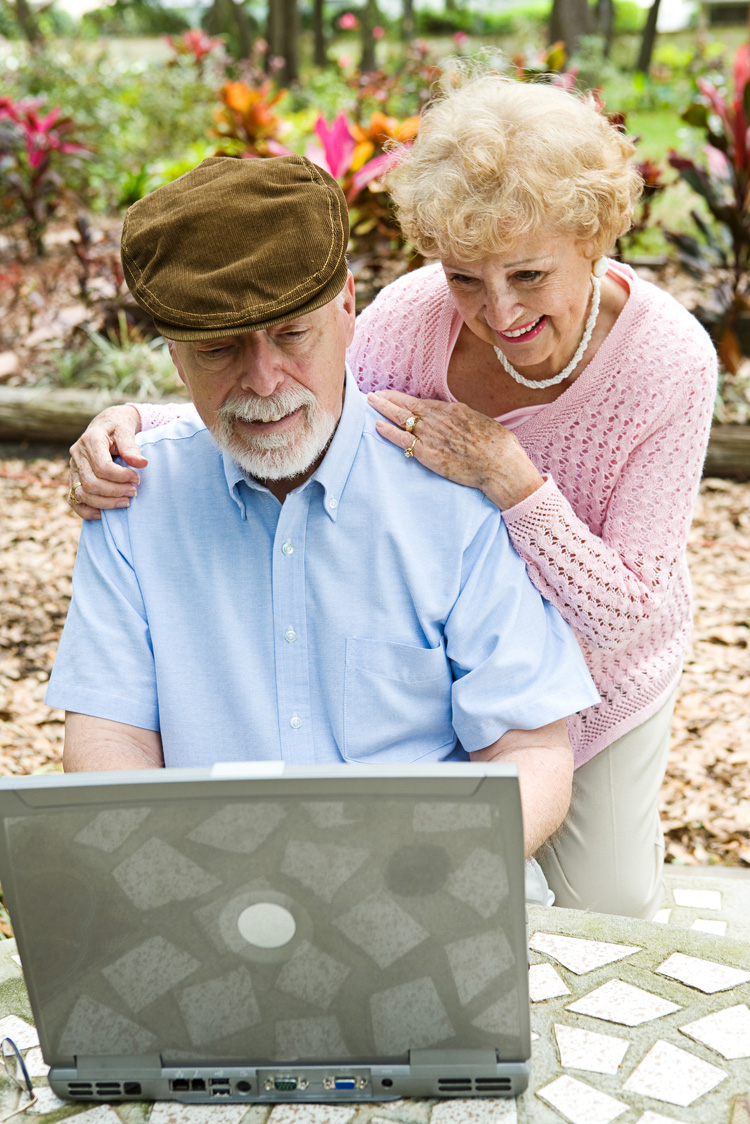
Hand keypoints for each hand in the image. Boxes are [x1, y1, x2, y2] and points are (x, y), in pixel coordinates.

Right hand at [68, 405, 146, 520]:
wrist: (107, 424)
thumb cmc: (119, 426)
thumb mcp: (127, 430)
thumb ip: (132, 447)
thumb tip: (142, 463)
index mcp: (90, 439)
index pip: (102, 467)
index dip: (121, 477)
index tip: (137, 479)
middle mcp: (77, 454)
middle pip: (91, 483)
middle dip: (115, 492)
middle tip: (134, 492)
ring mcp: (73, 467)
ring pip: (82, 493)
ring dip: (105, 503)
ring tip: (126, 502)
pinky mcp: (73, 477)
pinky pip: (74, 500)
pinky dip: (87, 510)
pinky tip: (104, 513)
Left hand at [368, 390, 544, 510]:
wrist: (499, 464)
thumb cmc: (496, 444)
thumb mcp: (479, 421)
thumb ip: (462, 417)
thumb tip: (455, 417)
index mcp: (451, 410)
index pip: (420, 402)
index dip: (404, 398)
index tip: (392, 394)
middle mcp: (437, 419)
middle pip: (406, 406)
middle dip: (388, 398)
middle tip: (373, 394)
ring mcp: (430, 436)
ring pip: (401, 419)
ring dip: (384, 409)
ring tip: (371, 403)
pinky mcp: (427, 454)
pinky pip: (403, 441)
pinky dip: (389, 432)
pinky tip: (378, 425)